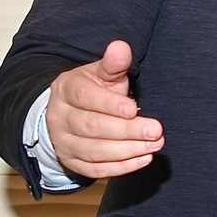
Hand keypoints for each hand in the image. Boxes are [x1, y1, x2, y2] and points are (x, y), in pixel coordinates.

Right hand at [47, 40, 163, 178]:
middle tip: (155, 131)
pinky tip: (143, 159)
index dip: (110, 104)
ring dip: (127, 150)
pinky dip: (120, 167)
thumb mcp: (101, 73)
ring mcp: (63, 141)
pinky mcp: (72, 161)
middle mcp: (60, 117)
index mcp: (66, 89)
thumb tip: (121, 47)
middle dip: (126, 130)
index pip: (85, 97)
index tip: (134, 109)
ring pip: (93, 151)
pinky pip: (95, 169)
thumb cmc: (93, 90)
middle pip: (91, 127)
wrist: (69, 112)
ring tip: (154, 145)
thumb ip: (113, 64)